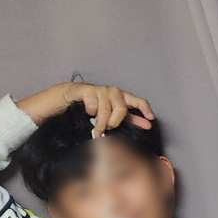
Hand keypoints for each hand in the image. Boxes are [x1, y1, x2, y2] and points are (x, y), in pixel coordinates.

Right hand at [16, 82, 153, 135]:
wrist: (68, 98)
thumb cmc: (93, 108)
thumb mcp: (112, 116)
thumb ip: (129, 120)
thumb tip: (148, 125)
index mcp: (121, 98)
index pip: (136, 101)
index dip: (144, 109)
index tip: (150, 120)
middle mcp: (112, 91)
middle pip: (121, 106)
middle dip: (116, 120)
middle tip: (109, 128)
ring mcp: (99, 90)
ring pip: (106, 107)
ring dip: (102, 120)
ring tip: (97, 127)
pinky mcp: (86, 90)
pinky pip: (93, 102)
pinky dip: (91, 110)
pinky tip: (88, 112)